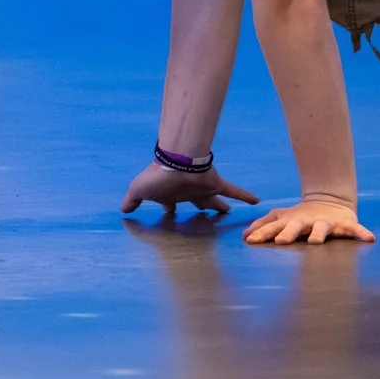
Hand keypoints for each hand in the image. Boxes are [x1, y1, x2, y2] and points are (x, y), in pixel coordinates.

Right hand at [121, 159, 259, 219]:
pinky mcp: (215, 183)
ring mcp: (203, 189)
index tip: (170, 214)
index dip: (170, 211)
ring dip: (223, 206)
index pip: (171, 205)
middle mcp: (189, 193)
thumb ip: (132, 201)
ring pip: (216, 200)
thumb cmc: (157, 177)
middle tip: (212, 215)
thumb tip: (122, 210)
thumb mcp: (139, 191)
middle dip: (205, 210)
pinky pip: (233, 190)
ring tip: (231, 212)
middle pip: (199, 204)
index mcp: (172, 196)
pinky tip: (257, 201)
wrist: (173, 163)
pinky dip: (244, 195)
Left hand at [243, 196, 374, 245]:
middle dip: (288, 233)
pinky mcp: (344, 224)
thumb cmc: (301, 216)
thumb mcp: (282, 218)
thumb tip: (244, 235)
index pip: (274, 227)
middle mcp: (307, 221)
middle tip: (281, 241)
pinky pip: (355, 230)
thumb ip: (264, 226)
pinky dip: (362, 233)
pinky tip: (370, 239)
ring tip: (316, 242)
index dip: (262, 234)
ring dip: (319, 234)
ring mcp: (326, 222)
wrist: (330, 201)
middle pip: (296, 226)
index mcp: (291, 221)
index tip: (250, 241)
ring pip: (322, 229)